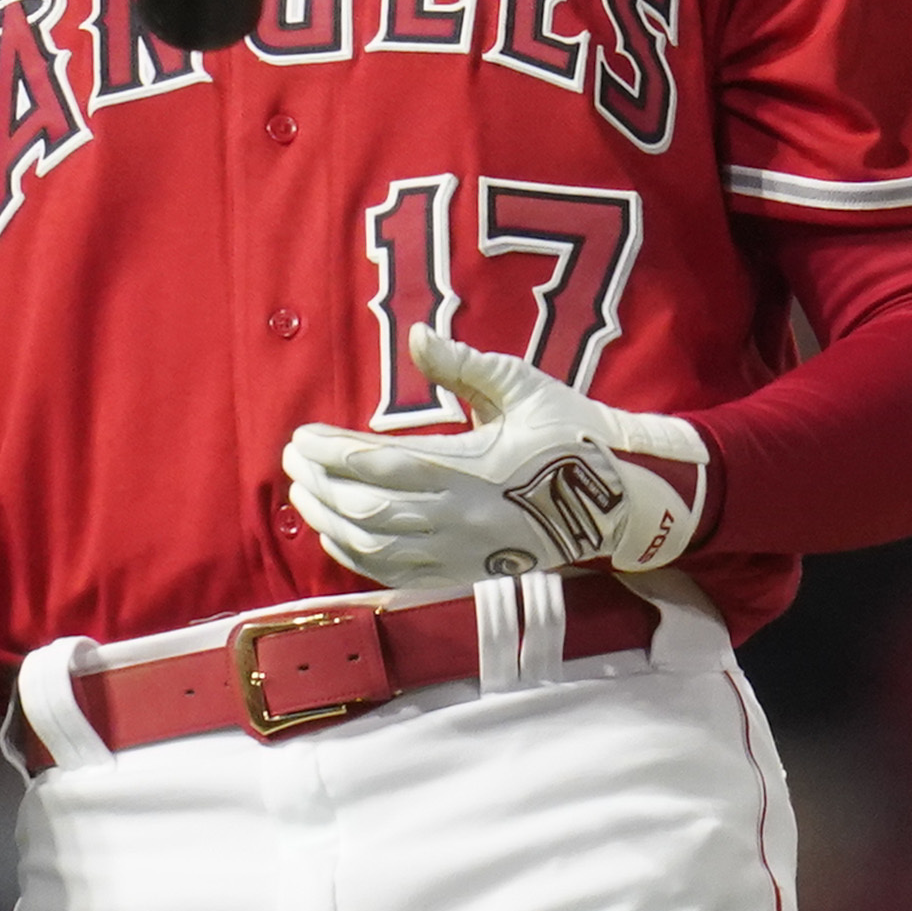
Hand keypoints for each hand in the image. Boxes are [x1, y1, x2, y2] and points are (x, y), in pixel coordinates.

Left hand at [281, 332, 707, 589]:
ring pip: (377, 546)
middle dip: (320, 484)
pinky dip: (358, 557)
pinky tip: (335, 534)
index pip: (382, 463)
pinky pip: (399, 574)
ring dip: (331, 521)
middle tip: (290, 459)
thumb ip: (464, 364)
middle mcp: (463, 517)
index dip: (333, 453)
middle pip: (369, 508)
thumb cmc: (571, 432)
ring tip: (302, 493)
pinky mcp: (469, 574)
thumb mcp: (525, 386)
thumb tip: (415, 335)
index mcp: (474, 468)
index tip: (301, 436)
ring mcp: (464, 553)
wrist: (621, 498)